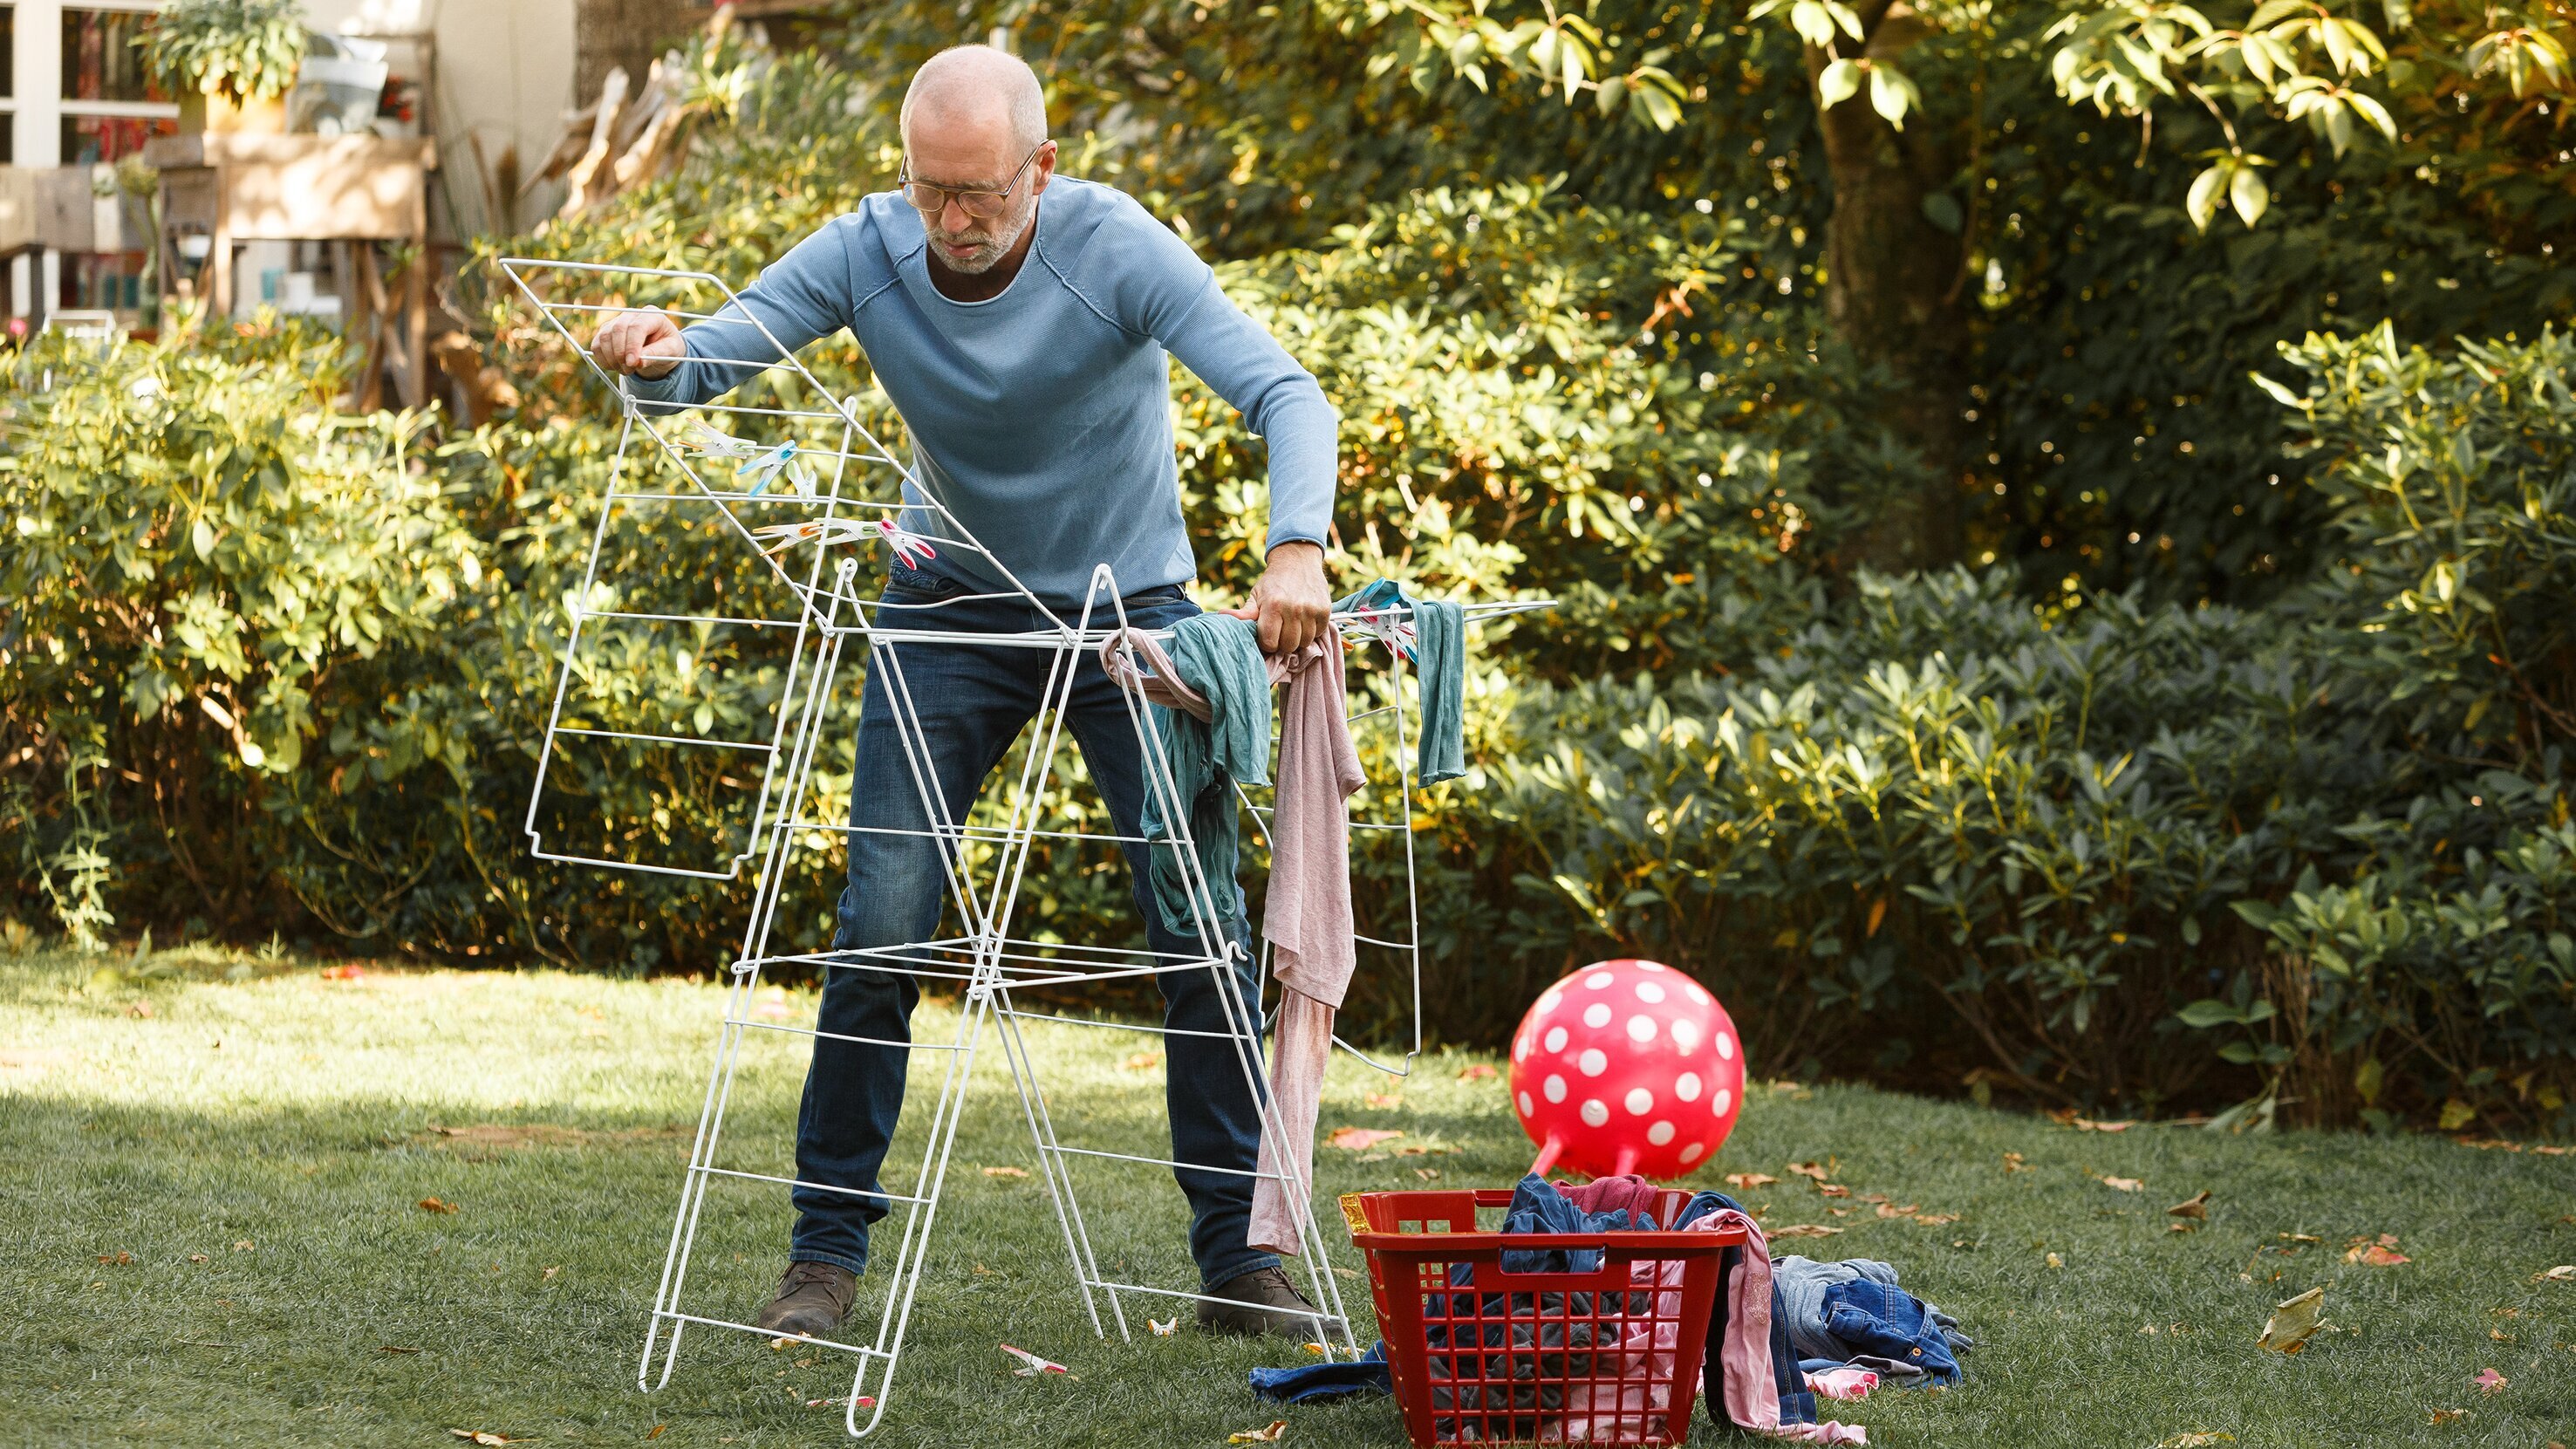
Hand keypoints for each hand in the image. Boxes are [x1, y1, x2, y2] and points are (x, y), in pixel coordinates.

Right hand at [590, 308, 684, 378]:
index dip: (632, 346)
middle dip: (621, 353)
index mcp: (652, 315)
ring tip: (626, 370)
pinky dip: (603, 359)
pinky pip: (596, 345)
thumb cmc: (668, 347)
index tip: (632, 364)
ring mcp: (616, 321)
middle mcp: (632, 314)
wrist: (660, 348)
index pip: (637, 327)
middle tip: (629, 370)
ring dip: (612, 358)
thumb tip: (638, 362)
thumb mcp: (672, 351)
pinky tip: (616, 367)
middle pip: (618, 329)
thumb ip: (657, 354)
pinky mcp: (606, 331)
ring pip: (604, 337)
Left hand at [1229, 540, 1332, 654]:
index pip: (1270, 643)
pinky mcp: (1325, 610)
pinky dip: (1312, 631)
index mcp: (1273, 606)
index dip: (1267, 641)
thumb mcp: (1256, 595)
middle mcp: (1293, 608)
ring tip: (1293, 625)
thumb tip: (1221, 616)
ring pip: (1304, 642)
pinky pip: (1318, 634)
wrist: (1298, 560)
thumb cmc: (1273, 582)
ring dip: (1298, 638)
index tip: (1267, 633)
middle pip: (1288, 646)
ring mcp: (1311, 610)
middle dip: (1282, 642)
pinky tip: (1305, 620)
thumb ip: (1244, 613)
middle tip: (1281, 630)